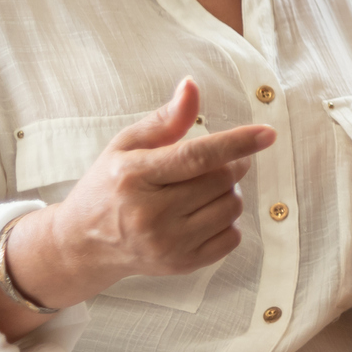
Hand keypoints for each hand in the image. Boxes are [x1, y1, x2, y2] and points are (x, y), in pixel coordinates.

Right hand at [0, 79, 274, 319]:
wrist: (83, 243)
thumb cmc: (109, 185)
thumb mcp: (126, 145)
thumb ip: (165, 119)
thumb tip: (191, 86)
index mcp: (134, 176)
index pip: (195, 157)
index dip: (235, 143)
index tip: (267, 134)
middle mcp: (149, 214)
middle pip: (221, 180)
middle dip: (231, 163)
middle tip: (217, 160)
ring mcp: (166, 244)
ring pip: (231, 207)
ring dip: (228, 192)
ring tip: (202, 189)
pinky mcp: (181, 265)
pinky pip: (232, 237)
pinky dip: (227, 220)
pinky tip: (202, 214)